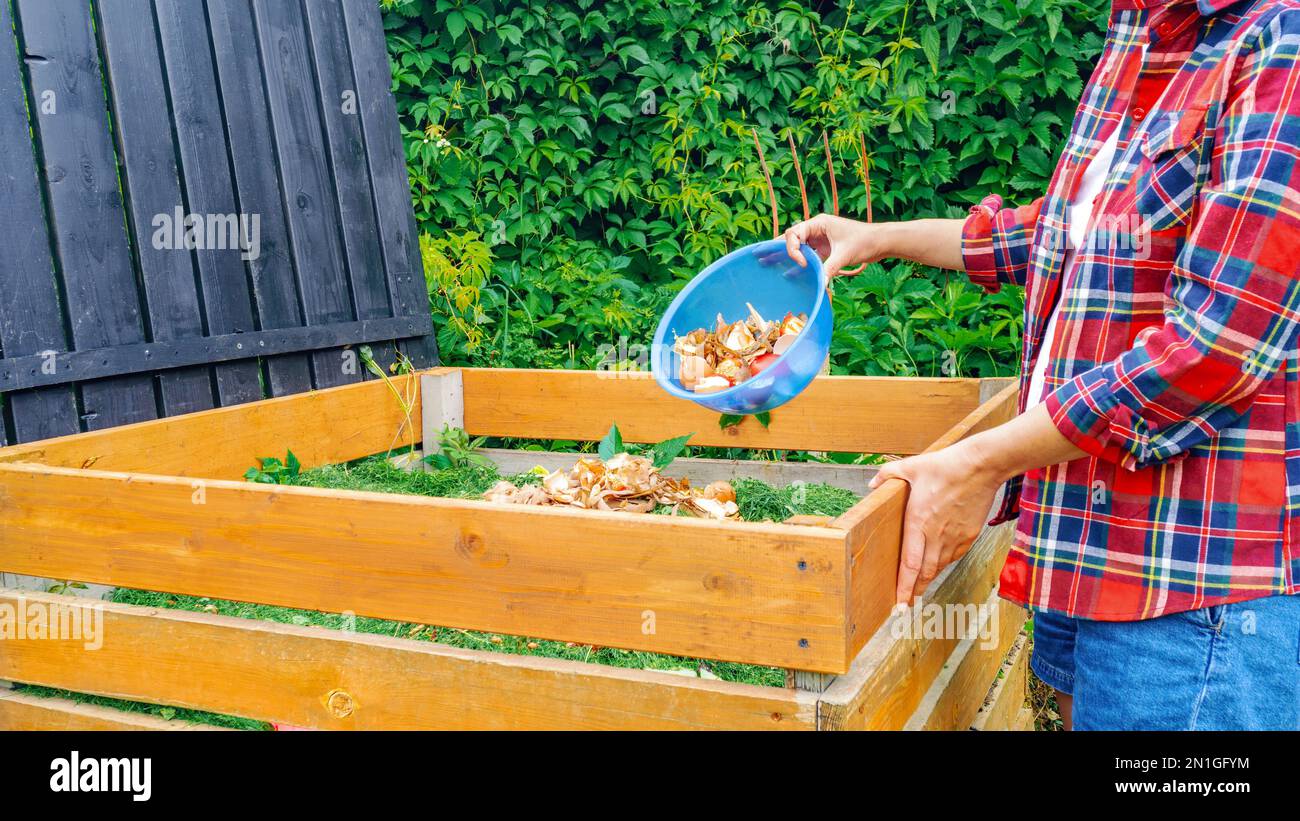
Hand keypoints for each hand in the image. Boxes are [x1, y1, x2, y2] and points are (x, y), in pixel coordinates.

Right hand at [783, 214, 890, 275]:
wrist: (880, 242)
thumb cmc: (864, 241)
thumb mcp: (844, 255)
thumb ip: (829, 269)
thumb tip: (820, 285)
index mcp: (819, 223)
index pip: (794, 233)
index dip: (793, 249)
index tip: (802, 264)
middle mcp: (817, 229)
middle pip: (793, 237)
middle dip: (783, 249)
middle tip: (771, 262)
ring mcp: (820, 238)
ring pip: (799, 246)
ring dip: (792, 256)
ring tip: (777, 266)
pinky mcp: (825, 248)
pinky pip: (809, 254)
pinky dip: (802, 262)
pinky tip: (795, 273)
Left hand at [868, 439, 1002, 604]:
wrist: (981, 466)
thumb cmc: (946, 466)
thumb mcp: (911, 467)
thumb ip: (888, 475)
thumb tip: (872, 484)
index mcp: (918, 522)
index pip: (909, 563)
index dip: (903, 587)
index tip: (899, 603)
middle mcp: (936, 535)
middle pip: (924, 572)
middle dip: (914, 589)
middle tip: (906, 601)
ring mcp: (955, 536)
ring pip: (939, 566)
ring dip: (928, 577)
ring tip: (919, 585)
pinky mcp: (970, 534)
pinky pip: (954, 555)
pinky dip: (944, 563)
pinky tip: (939, 563)